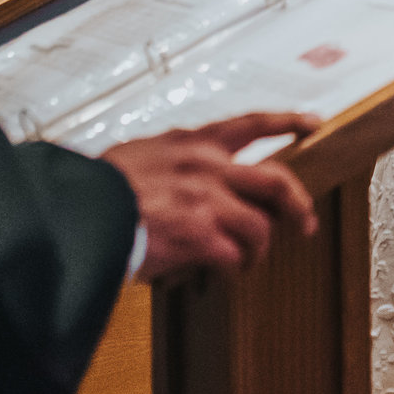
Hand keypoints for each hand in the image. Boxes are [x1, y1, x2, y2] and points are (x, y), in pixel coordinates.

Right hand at [104, 110, 320, 280]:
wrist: (79, 210)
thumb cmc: (98, 186)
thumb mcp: (142, 152)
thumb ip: (174, 158)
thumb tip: (191, 172)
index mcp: (194, 142)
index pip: (252, 124)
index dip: (288, 122)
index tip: (313, 123)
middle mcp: (208, 167)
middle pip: (277, 181)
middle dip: (299, 205)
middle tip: (306, 223)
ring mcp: (207, 201)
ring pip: (260, 227)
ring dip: (259, 249)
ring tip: (249, 260)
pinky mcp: (199, 236)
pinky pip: (234, 257)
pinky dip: (233, 268)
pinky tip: (224, 271)